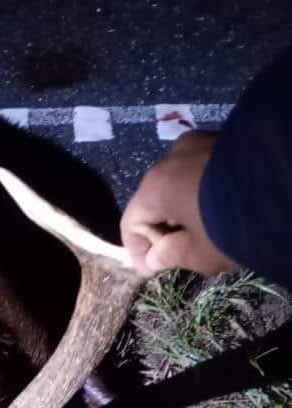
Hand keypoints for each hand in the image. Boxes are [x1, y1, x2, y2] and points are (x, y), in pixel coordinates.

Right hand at [120, 131, 238, 276]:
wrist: (284, 182)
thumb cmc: (229, 225)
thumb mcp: (197, 253)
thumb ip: (169, 256)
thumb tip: (154, 259)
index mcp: (155, 186)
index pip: (131, 221)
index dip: (137, 251)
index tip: (151, 270)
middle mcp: (171, 157)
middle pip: (154, 198)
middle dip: (163, 227)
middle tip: (178, 251)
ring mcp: (199, 141)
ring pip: (180, 181)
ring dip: (184, 207)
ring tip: (203, 229)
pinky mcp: (225, 137)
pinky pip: (202, 168)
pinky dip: (203, 190)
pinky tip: (221, 206)